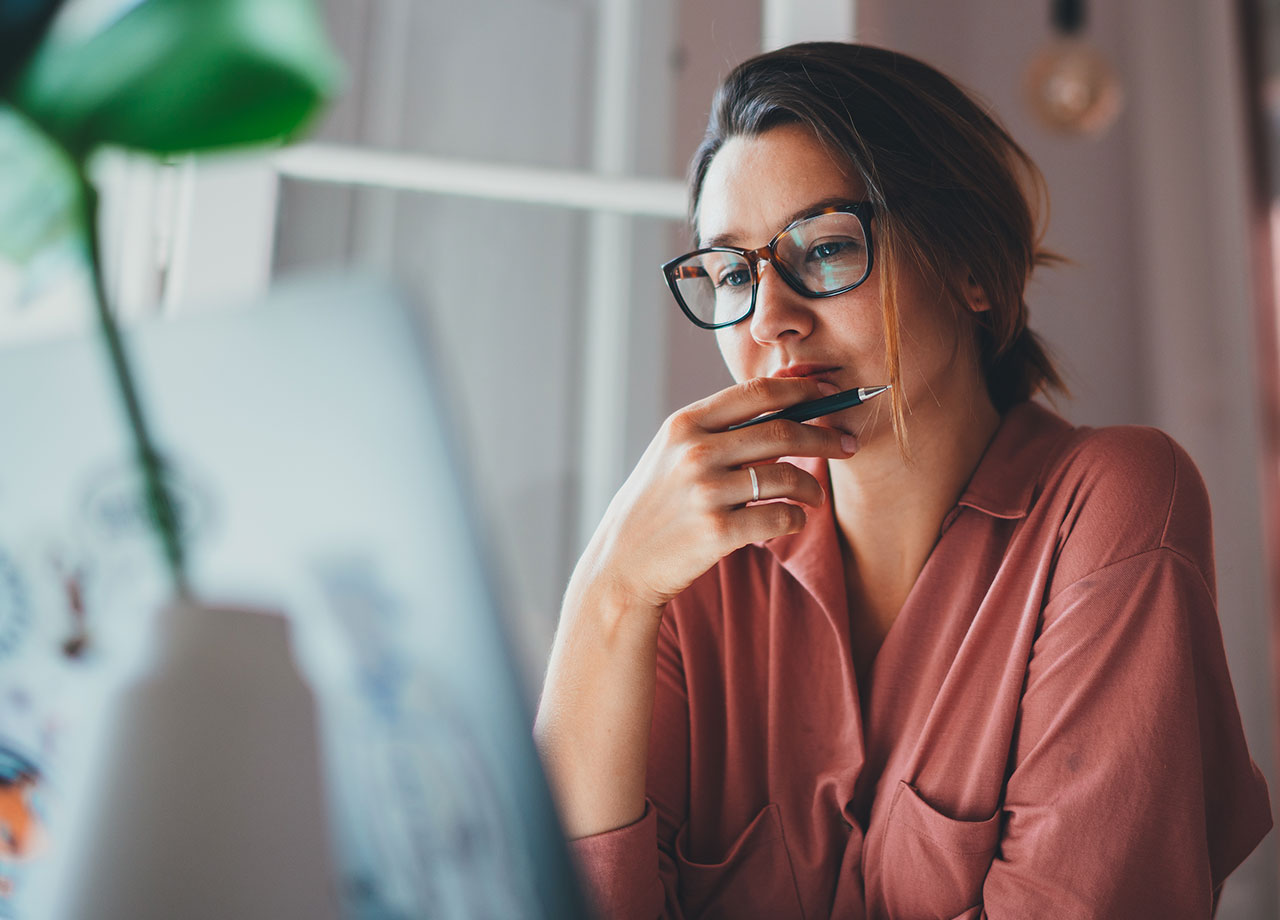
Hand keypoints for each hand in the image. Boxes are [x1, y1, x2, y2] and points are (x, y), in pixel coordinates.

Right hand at [574, 376, 858, 612]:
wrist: (622, 562)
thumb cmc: (658, 504)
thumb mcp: (673, 453)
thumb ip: (719, 427)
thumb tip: (784, 396)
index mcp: (684, 424)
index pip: (757, 392)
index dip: (802, 389)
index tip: (830, 392)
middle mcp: (695, 452)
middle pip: (782, 431)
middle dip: (825, 436)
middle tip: (847, 444)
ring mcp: (706, 492)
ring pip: (787, 477)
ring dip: (813, 487)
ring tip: (816, 495)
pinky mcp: (717, 532)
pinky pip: (780, 518)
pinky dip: (796, 519)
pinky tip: (792, 520)